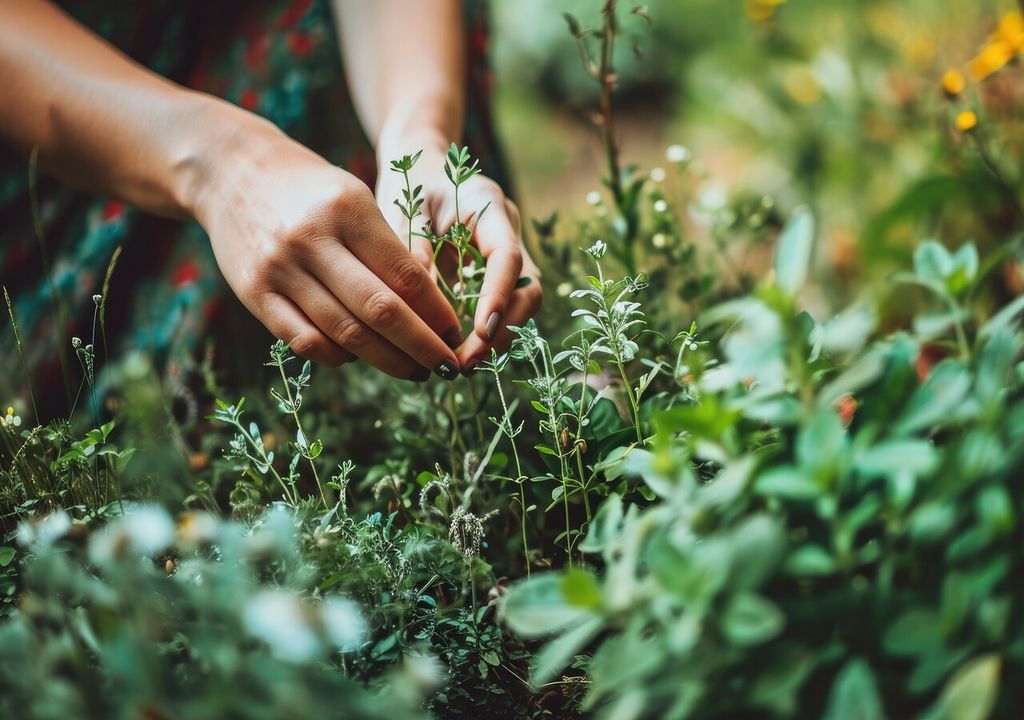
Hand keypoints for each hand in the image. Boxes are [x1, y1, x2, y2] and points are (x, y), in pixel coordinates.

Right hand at [191, 119, 462, 380]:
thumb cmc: (311, 188)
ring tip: (414, 371)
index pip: (406, 275)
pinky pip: (306, 341)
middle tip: (446, 367)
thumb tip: (429, 312)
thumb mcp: (355, 198)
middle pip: (381, 311)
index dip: (437, 313)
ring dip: (387, 361)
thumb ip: (387, 249)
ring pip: (346, 334)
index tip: (456, 333)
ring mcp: (280, 269)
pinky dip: (340, 357)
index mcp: (348, 210)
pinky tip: (362, 358)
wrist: (232, 171)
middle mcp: (313, 240)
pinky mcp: (254, 293)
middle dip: (421, 346)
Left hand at [375, 139, 542, 370]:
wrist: (421, 168)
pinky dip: (486, 332)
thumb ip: (413, 251)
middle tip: (466, 361)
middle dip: (504, 329)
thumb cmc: (409, 184)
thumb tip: (417, 306)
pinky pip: (503, 306)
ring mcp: (508, 253)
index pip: (508, 256)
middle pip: (528, 287)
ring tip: (460, 363)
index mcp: (489, 205)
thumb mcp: (404, 210)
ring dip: (497, 337)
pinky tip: (458, 352)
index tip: (481, 331)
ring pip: (521, 302)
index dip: (499, 296)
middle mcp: (509, 231)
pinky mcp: (498, 273)